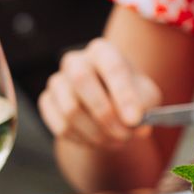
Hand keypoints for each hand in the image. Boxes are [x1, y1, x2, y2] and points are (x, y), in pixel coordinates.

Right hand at [38, 38, 161, 148]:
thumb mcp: (146, 97)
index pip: (112, 67)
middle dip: (105, 114)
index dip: (124, 95)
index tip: (135, 120)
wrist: (110, 105)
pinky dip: (84, 140)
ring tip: (118, 141)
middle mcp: (75, 61)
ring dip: (97, 133)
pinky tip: (100, 141)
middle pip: (81, 80)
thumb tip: (138, 126)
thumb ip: (145, 108)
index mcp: (103, 52)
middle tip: (125, 135)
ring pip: (70, 109)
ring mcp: (57, 81)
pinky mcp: (47, 102)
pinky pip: (61, 126)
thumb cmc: (131, 95)